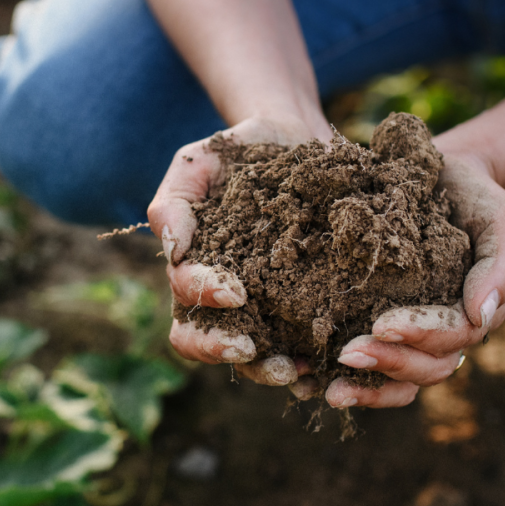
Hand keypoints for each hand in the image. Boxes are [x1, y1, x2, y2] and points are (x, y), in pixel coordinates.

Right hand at [148, 115, 329, 381]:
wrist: (294, 136)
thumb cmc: (238, 150)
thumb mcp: (198, 162)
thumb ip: (174, 202)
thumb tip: (173, 252)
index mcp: (195, 266)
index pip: (185, 299)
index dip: (204, 301)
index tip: (236, 293)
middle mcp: (226, 294)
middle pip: (208, 342)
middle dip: (225, 351)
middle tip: (252, 350)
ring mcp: (266, 302)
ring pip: (255, 354)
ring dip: (269, 368)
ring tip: (298, 369)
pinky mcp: (305, 301)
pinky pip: (303, 341)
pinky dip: (314, 360)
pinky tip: (331, 362)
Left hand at [324, 152, 504, 408]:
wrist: (442, 175)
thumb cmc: (476, 196)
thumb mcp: (502, 219)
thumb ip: (501, 266)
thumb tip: (482, 316)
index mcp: (475, 312)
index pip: (453, 337)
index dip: (420, 335)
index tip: (382, 324)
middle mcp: (445, 331)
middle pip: (425, 367)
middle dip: (388, 363)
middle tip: (347, 354)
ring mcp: (414, 332)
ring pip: (400, 379)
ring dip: (367, 387)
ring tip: (330, 390)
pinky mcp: (381, 322)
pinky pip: (372, 365)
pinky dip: (345, 379)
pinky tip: (308, 382)